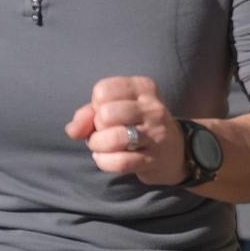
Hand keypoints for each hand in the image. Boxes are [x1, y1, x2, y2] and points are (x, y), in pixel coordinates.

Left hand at [66, 77, 186, 184]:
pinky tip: (108, 159)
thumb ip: (88, 113)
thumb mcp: (115, 108)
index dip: (96, 105)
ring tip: (103, 147)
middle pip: (106, 114)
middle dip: (97, 127)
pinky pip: (119, 162)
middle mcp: (153, 108)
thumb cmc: (136, 125)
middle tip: (106, 132)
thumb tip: (74, 130)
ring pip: (113, 138)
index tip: (108, 113)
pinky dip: (105, 162)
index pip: (103, 90)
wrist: (174, 151)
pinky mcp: (153, 159)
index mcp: (144, 88)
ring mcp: (156, 134)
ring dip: (98, 146)